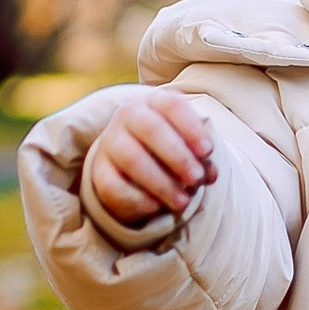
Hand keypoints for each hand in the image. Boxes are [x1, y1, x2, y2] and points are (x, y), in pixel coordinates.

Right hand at [84, 93, 216, 232]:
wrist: (130, 159)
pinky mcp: (98, 170)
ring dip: (161, 183)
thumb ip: (201, 157)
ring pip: (132, 159)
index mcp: (153, 101)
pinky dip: (137, 199)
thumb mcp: (187, 145)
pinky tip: (156, 207)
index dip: (191, 128)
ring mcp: (109, 141)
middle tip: (197, 178)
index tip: (208, 151)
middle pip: (151, 129)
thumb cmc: (168, 146)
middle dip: (177, 156)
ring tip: (183, 201)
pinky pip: (114, 186)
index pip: (172, 105)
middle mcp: (127, 115)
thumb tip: (210, 174)